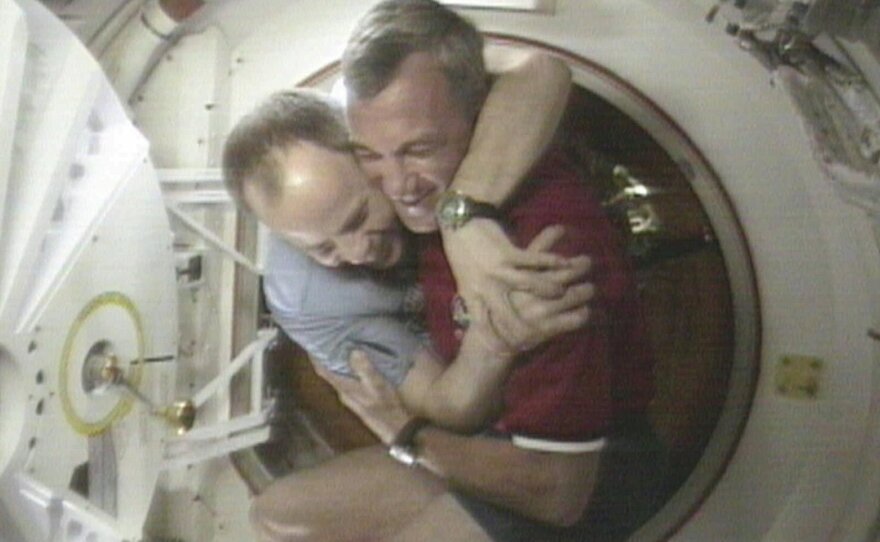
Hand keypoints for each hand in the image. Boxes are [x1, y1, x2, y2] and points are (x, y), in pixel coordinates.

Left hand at [313, 351, 411, 445]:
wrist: (394, 428)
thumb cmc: (386, 406)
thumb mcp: (377, 385)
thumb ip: (365, 369)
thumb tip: (353, 351)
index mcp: (344, 388)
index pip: (323, 371)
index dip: (315, 357)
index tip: (312, 343)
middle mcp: (343, 392)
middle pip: (328, 372)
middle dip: (326, 357)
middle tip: (328, 340)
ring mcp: (350, 396)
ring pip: (337, 376)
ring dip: (336, 362)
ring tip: (340, 346)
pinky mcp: (358, 398)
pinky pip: (346, 379)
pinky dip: (346, 369)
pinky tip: (354, 362)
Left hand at [443, 221, 591, 341]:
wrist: (460, 223)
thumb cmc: (462, 253)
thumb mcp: (463, 280)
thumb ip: (473, 299)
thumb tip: (472, 323)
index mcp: (471, 294)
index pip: (482, 325)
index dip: (494, 340)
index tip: (505, 350)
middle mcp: (485, 286)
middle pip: (508, 316)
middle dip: (523, 330)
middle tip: (537, 337)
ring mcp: (498, 270)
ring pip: (531, 286)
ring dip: (550, 291)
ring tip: (564, 294)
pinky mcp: (508, 253)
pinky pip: (536, 261)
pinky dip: (553, 262)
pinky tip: (565, 263)